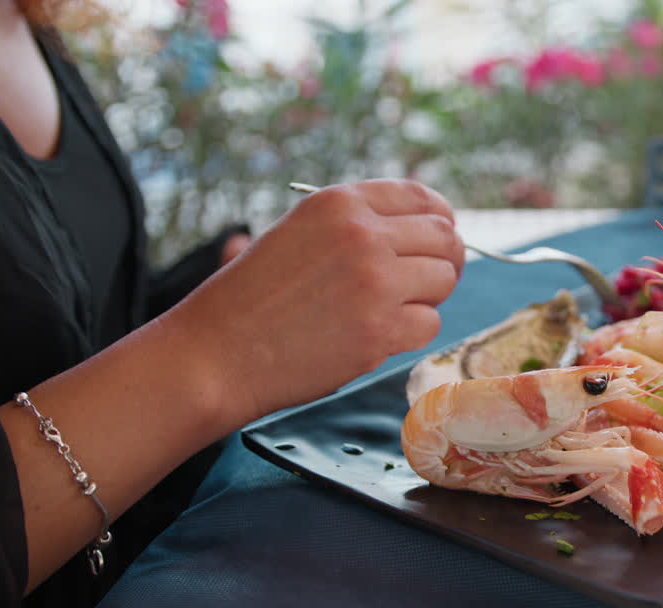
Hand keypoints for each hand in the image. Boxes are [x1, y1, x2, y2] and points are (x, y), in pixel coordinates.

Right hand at [162, 179, 464, 423]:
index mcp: (340, 203)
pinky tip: (375, 335)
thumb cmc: (253, 297)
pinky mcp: (380, 331)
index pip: (423, 198)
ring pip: (443, 281)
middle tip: (421, 285)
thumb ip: (356, 225)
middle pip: (445, 239)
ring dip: (426, 299)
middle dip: (442, 262)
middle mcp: (363, 235)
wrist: (217, 353)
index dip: (440, 221)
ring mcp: (375, 283)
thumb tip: (425, 228)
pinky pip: (430, 324)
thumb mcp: (299, 232)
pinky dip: (411, 333)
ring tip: (388, 311)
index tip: (438, 240)